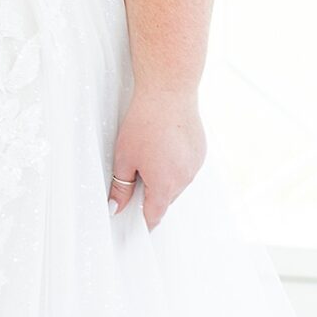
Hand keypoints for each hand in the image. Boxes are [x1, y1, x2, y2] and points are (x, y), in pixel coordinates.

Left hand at [108, 89, 205, 230]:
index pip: (154, 215)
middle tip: (134, 173)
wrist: (168, 92)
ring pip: (176, 183)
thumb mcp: (124, 158)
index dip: (142, 221)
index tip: (135, 223)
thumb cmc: (145, 122)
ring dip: (163, 177)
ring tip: (150, 152)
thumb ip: (120, 188)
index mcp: (165, 185)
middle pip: (165, 199)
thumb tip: (116, 208)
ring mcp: (195, 165)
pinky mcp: (200, 151)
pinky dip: (174, 163)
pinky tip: (163, 145)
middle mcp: (185, 178)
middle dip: (150, 193)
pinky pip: (186, 167)